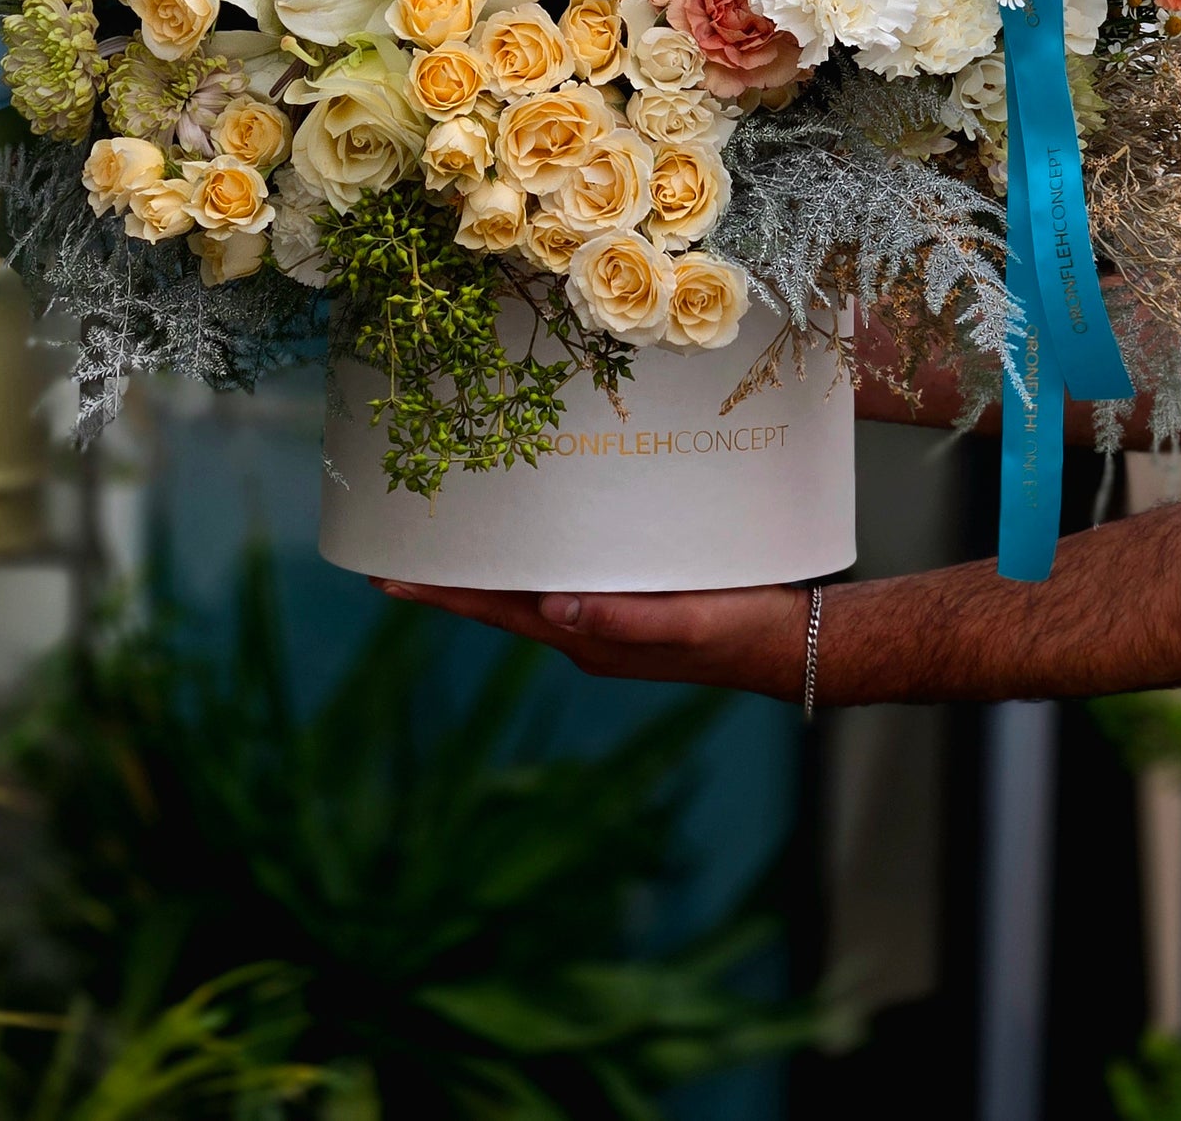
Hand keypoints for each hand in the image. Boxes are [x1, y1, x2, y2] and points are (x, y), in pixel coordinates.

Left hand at [372, 579, 813, 699]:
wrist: (794, 641)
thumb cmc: (743, 627)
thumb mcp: (688, 619)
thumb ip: (625, 617)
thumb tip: (553, 608)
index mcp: (587, 637)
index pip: (496, 611)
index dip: (441, 594)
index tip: (386, 579)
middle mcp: (585, 631)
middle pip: (498, 602)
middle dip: (446, 581)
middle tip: (391, 555)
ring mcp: (606, 619)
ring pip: (526, 591)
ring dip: (484, 571)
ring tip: (443, 540)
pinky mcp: (630, 601)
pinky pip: (562, 580)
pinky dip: (530, 563)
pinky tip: (529, 538)